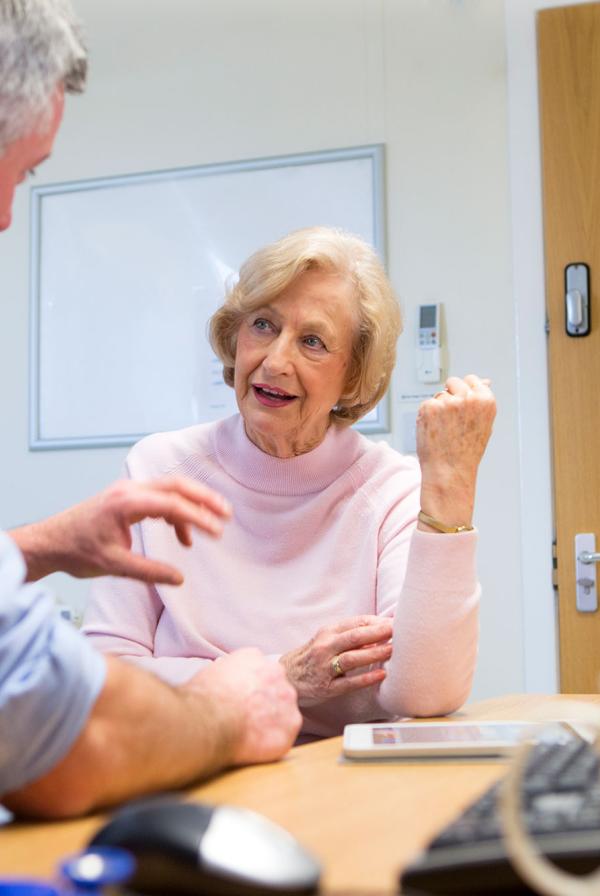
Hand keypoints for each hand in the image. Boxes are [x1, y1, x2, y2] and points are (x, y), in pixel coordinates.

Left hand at [11, 476, 231, 583]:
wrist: (49, 543)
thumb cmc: (76, 552)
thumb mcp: (114, 566)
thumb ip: (149, 572)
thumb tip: (180, 578)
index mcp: (126, 503)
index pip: (172, 504)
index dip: (199, 517)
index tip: (218, 531)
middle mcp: (129, 490)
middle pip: (177, 485)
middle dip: (204, 499)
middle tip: (227, 514)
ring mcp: (128, 491)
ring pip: (170, 489)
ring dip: (192, 506)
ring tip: (211, 528)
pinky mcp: (127, 498)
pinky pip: (160, 498)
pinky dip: (176, 514)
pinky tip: (183, 538)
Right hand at [186, 648, 301, 764]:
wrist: (209, 720)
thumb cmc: (202, 699)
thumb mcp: (211, 674)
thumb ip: (229, 674)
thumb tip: (226, 684)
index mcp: (254, 657)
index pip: (260, 670)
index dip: (251, 688)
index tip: (242, 700)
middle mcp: (275, 672)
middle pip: (276, 687)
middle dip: (265, 702)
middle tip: (247, 718)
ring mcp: (286, 697)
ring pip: (284, 710)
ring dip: (272, 721)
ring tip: (250, 734)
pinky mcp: (291, 722)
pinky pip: (286, 732)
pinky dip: (275, 740)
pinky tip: (257, 745)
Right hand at [279, 616, 392, 707]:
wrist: (287, 676)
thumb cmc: (313, 656)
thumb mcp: (327, 639)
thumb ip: (351, 634)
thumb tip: (382, 626)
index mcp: (328, 632)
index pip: (356, 623)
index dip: (376, 622)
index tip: (395, 622)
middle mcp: (325, 647)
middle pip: (354, 637)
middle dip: (378, 633)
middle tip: (398, 631)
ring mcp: (324, 667)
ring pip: (352, 658)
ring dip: (374, 654)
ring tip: (393, 651)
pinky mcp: (326, 687)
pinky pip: (348, 683)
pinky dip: (365, 678)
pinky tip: (381, 675)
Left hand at [416, 374, 495, 528]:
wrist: (450, 472)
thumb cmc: (466, 451)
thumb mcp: (483, 424)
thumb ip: (482, 400)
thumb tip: (485, 380)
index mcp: (486, 400)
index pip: (472, 380)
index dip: (464, 392)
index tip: (462, 408)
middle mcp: (468, 398)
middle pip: (453, 381)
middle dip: (450, 395)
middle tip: (451, 421)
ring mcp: (448, 401)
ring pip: (438, 395)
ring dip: (438, 408)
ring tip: (444, 430)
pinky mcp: (430, 407)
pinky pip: (426, 405)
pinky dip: (426, 416)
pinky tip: (434, 431)